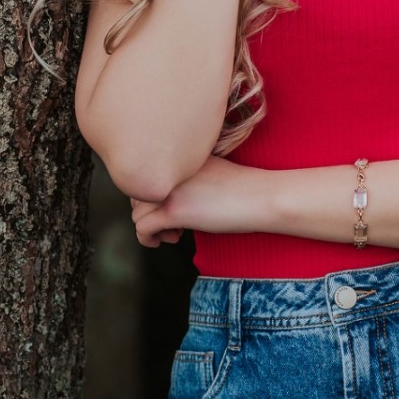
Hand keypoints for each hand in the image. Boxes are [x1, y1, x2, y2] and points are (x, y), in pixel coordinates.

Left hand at [130, 156, 269, 247]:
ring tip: (174, 234)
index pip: (147, 174)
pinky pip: (141, 228)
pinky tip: (168, 240)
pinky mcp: (173, 211)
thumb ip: (187, 178)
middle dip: (149, 211)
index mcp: (178, 158)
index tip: (176, 208)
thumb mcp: (209, 173)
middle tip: (174, 225)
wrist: (262, 197)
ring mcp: (171, 189)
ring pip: (136, 212)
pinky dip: (148, 239)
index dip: (154, 195)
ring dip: (150, 228)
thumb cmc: (244, 188)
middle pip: (136, 193)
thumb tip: (167, 197)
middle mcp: (170, 170)